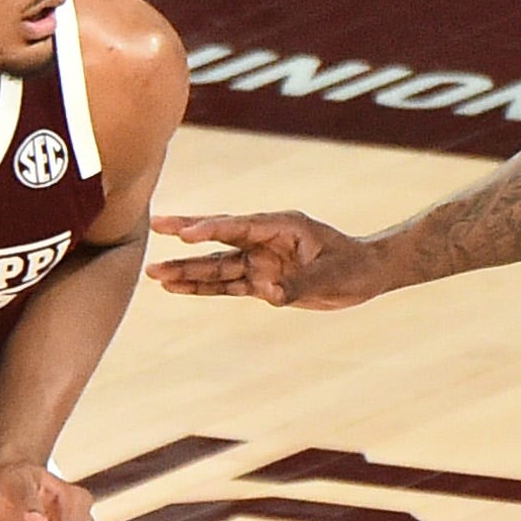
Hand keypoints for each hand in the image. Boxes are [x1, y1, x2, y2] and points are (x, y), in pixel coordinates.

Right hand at [150, 211, 394, 306]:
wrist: (366, 274)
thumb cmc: (352, 267)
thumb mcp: (331, 275)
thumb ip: (299, 285)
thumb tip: (269, 294)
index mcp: (282, 227)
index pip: (240, 226)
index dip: (211, 228)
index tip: (186, 234)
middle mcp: (265, 241)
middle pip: (220, 238)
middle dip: (187, 236)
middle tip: (154, 228)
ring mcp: (260, 262)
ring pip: (218, 265)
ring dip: (188, 271)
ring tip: (155, 273)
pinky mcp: (260, 282)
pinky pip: (226, 286)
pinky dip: (203, 288)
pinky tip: (177, 288)